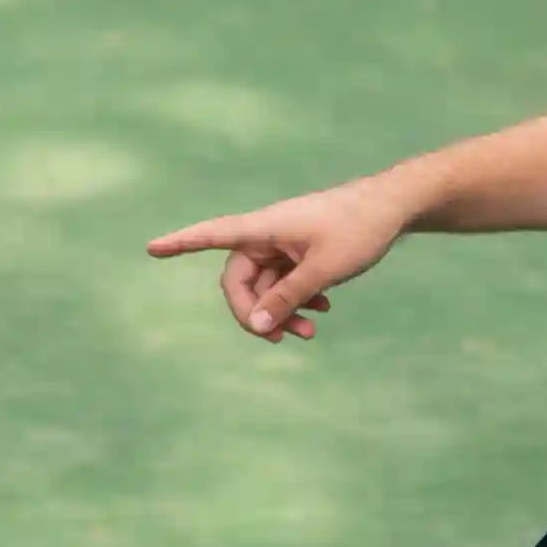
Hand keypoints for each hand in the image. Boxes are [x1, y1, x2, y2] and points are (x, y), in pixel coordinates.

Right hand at [147, 170, 428, 341]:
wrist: (395, 206)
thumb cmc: (359, 230)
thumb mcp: (323, 270)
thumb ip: (287, 299)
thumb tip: (257, 326)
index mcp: (264, 227)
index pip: (212, 235)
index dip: (181, 244)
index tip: (152, 248)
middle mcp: (267, 233)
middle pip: (240, 279)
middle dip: (256, 312)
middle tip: (280, 340)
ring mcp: (283, 242)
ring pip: (266, 285)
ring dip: (282, 311)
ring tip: (311, 332)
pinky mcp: (300, 249)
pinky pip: (284, 280)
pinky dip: (297, 299)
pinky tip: (321, 311)